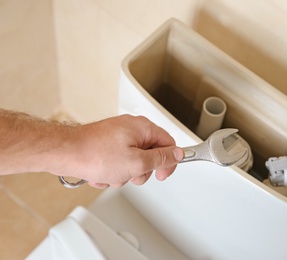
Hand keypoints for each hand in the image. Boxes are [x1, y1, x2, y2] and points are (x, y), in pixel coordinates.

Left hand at [57, 115, 183, 188]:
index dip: (169, 162)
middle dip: (140, 170)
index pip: (169, 143)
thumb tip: (178, 154)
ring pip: (133, 161)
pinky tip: (101, 173)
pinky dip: (111, 171)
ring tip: (111, 173)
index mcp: (143, 128)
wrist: (64, 153)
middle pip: (150, 154)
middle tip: (130, 174)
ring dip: (124, 173)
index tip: (163, 174)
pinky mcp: (106, 144)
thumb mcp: (136, 162)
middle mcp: (132, 128)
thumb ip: (161, 159)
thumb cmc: (95, 154)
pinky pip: (118, 162)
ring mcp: (118, 136)